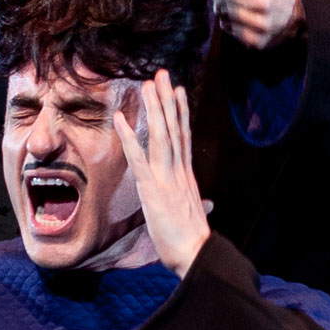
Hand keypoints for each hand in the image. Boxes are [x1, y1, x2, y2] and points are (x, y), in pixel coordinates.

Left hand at [114, 70, 210, 278]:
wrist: (196, 255)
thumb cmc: (193, 242)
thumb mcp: (197, 218)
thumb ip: (200, 205)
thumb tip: (208, 205)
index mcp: (187, 176)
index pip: (183, 136)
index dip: (180, 112)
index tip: (179, 90)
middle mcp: (179, 170)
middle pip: (173, 128)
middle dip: (167, 99)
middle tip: (162, 74)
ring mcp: (166, 177)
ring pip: (160, 135)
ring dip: (154, 108)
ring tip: (149, 84)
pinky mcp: (152, 189)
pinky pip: (138, 157)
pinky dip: (128, 136)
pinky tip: (120, 118)